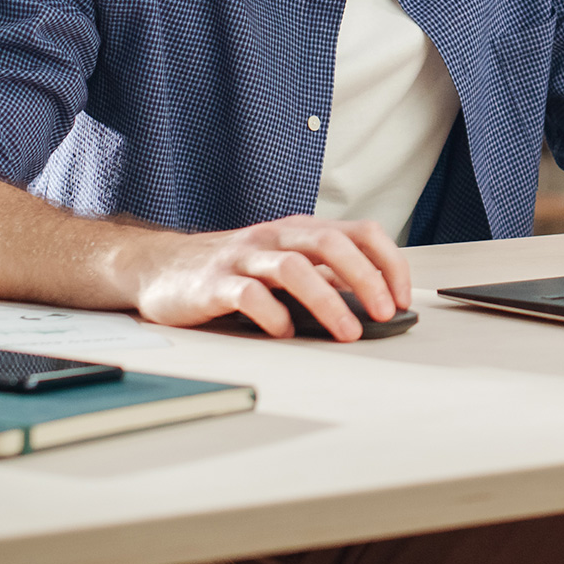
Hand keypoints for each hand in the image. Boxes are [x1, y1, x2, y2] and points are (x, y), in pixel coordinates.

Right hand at [127, 216, 411, 341]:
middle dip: (366, 279)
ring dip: (327, 302)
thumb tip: (376, 304)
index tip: (403, 299)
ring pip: (293, 268)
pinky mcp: (214, 284)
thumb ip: (325, 277)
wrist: (160, 267)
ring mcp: (244, 258)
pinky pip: (248, 295)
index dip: (388, 263)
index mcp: (301, 230)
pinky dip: (272, 315)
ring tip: (346, 332)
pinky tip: (284, 333)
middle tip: (384, 314)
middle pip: (331, 244)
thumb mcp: (284, 263)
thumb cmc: (232, 269)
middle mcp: (276, 237)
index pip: (361, 232)